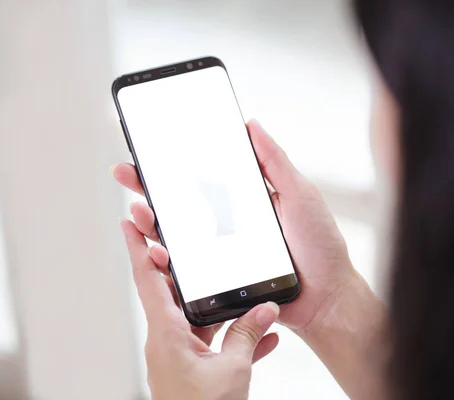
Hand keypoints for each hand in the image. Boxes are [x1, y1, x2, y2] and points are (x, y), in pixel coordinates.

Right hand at [112, 119, 358, 335]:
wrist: (327, 298)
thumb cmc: (320, 246)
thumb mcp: (299, 195)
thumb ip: (275, 162)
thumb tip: (251, 124)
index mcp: (245, 200)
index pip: (204, 177)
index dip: (178, 164)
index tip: (153, 148)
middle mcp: (228, 223)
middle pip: (182, 204)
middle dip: (150, 188)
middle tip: (127, 172)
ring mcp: (221, 252)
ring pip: (177, 235)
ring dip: (151, 222)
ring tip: (137, 210)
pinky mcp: (219, 279)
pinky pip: (186, 269)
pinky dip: (164, 259)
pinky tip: (152, 249)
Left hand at [120, 219, 279, 399]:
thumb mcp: (231, 370)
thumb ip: (247, 335)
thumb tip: (265, 308)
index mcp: (166, 334)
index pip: (147, 280)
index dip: (137, 249)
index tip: (128, 222)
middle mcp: (167, 341)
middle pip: (174, 293)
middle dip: (185, 269)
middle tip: (189, 241)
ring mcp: (180, 355)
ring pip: (199, 319)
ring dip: (222, 308)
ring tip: (245, 292)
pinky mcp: (193, 369)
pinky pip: (213, 343)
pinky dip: (233, 337)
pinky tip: (262, 335)